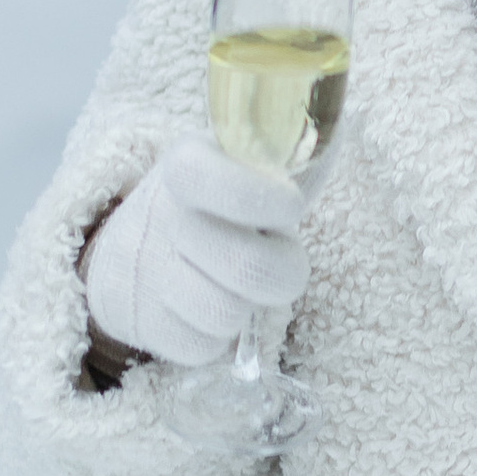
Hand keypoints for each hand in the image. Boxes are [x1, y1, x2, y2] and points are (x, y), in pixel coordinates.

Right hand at [83, 137, 307, 367]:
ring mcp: (146, 270)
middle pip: (247, 268)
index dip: (262, 199)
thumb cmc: (221, 203)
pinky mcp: (139, 319)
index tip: (291, 205)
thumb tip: (342, 127)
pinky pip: (200, 347)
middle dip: (281, 272)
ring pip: (225, 314)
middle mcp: (161, 214)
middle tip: (278, 259)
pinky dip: (217, 337)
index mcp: (188, 164)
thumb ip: (291, 153)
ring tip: (237, 283)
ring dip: (246, 305)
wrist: (135, 246)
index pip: (213, 180)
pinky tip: (209, 308)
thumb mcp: (242, 164)